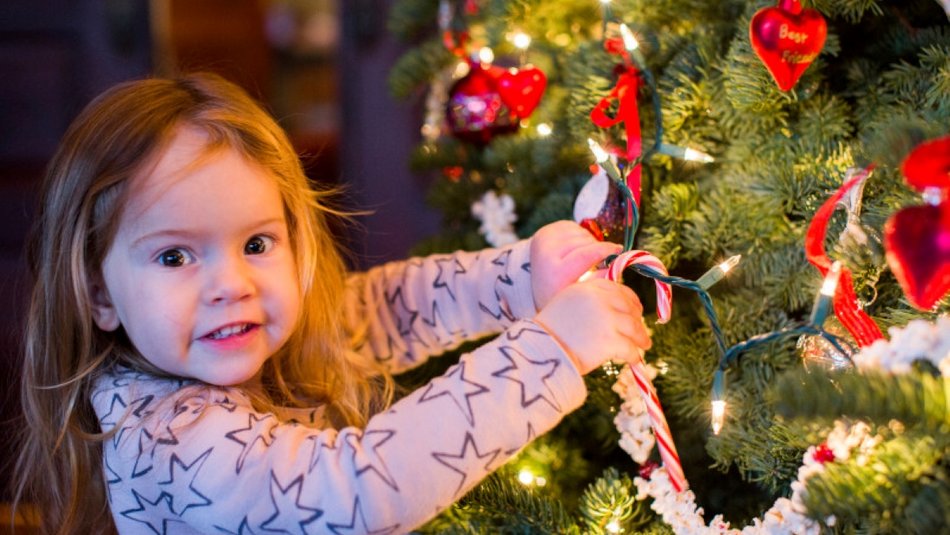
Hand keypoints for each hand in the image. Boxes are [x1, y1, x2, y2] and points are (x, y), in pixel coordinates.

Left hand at [530, 220, 620, 310]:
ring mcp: (544, 240)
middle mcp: (546, 254)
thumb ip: (600, 279)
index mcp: (555, 274)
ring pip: (580, 233)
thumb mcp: (581, 293)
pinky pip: (573, 227)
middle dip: (599, 247)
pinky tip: (578, 248)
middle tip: (604, 258)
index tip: (619, 250)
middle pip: (585, 242)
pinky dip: (581, 236)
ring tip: (588, 255)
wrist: (540, 286)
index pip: (586, 255)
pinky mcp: (544, 231)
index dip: (606, 250)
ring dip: (590, 242)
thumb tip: (616, 265)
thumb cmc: (564, 293)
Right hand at [535, 278, 650, 374]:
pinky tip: (634, 361)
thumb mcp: (565, 305)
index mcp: (587, 288)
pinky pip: (630, 348)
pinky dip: (634, 356)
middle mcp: (599, 300)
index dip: (631, 300)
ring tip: (644, 345)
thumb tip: (613, 310)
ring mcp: (607, 320)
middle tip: (641, 331)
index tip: (636, 309)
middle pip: (629, 308)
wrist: (539, 351)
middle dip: (637, 319)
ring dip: (641, 338)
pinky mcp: (611, 341)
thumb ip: (587, 302)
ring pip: (634, 327)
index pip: (617, 289)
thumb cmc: (547, 332)